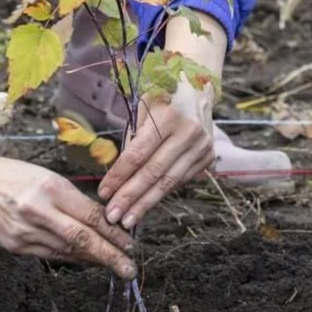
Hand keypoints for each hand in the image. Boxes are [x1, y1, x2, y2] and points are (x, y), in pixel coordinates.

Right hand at [0, 37, 138, 279]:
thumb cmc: (13, 174)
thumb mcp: (47, 177)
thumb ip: (72, 199)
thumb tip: (101, 220)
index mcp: (50, 188)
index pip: (90, 215)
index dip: (113, 232)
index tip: (130, 243)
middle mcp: (38, 212)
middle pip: (82, 239)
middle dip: (109, 256)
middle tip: (129, 269)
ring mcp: (25, 232)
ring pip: (68, 252)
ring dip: (93, 261)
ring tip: (112, 266)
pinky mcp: (14, 246)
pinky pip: (50, 255)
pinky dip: (71, 259)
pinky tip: (85, 262)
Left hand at [97, 75, 215, 229]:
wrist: (198, 92)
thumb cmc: (161, 99)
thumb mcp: (142, 108)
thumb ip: (132, 138)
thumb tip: (117, 175)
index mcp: (168, 117)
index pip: (138, 154)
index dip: (119, 176)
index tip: (103, 193)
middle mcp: (188, 133)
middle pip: (154, 173)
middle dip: (131, 197)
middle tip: (112, 217)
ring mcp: (202, 147)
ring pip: (169, 182)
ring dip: (146, 204)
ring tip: (127, 219)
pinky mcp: (208, 158)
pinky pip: (180, 181)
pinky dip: (161, 195)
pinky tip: (146, 206)